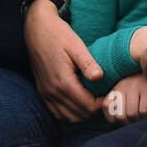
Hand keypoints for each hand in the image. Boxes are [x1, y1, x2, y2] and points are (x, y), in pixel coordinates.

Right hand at [24, 0, 103, 122]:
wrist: (36, 29)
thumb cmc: (59, 35)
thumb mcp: (76, 45)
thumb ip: (87, 63)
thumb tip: (99, 77)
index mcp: (63, 81)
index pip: (87, 106)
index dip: (102, 104)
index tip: (110, 95)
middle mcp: (53, 92)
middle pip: (79, 116)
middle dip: (94, 111)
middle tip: (105, 99)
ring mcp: (46, 93)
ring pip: (68, 118)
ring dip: (82, 114)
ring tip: (94, 102)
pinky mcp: (42, 92)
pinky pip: (57, 113)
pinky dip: (70, 113)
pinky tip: (79, 103)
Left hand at [102, 73, 146, 124]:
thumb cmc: (143, 85)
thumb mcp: (127, 91)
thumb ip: (117, 103)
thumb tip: (112, 117)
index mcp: (117, 87)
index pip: (106, 106)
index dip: (113, 117)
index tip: (122, 117)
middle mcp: (124, 86)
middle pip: (119, 115)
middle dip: (128, 122)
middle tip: (135, 118)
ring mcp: (136, 87)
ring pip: (131, 114)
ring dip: (138, 119)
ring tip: (142, 114)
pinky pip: (144, 111)